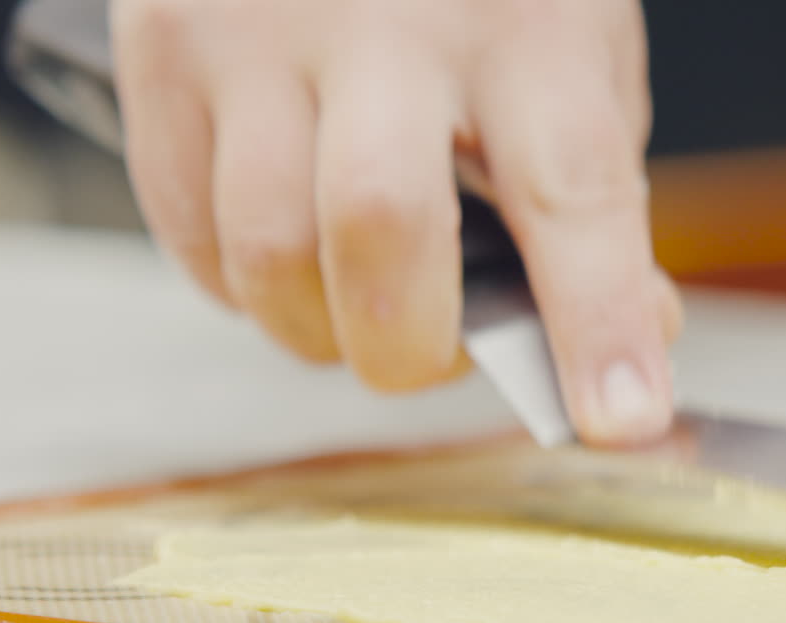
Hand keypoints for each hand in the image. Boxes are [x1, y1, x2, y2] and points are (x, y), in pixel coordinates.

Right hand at [110, 0, 681, 445]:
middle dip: (411, 348)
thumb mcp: (571, 55)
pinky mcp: (164, 49)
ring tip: (358, 301)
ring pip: (265, 252)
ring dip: (319, 331)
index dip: (597, 323)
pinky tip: (291, 252)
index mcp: (524, 28)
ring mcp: (258, 31)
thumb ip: (592, 195)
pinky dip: (247, 287)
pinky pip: (189, 235)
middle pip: (380, 228)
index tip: (619, 420)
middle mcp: (386, 21)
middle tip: (432, 351)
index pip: (572, 193)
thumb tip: (622, 345)